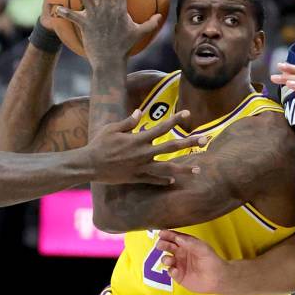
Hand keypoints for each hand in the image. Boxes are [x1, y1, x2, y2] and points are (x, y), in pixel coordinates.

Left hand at [55, 0, 160, 63]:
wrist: (110, 60)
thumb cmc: (125, 46)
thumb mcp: (140, 34)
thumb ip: (151, 24)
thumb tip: (160, 16)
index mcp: (120, 9)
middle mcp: (106, 8)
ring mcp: (94, 15)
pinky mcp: (83, 23)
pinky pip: (71, 15)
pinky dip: (63, 10)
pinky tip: (55, 5)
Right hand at [87, 109, 206, 185]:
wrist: (88, 165)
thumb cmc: (99, 144)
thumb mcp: (112, 129)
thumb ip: (127, 122)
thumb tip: (139, 112)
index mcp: (138, 139)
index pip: (161, 127)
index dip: (175, 119)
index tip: (188, 113)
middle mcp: (144, 153)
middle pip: (172, 146)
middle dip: (190, 142)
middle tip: (205, 140)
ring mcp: (141, 167)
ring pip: (168, 168)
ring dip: (184, 168)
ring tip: (198, 169)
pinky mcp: (136, 178)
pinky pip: (153, 180)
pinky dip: (163, 181)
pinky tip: (173, 181)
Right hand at [156, 230, 229, 293]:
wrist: (217, 278)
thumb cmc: (211, 260)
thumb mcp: (203, 248)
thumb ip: (190, 243)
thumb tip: (177, 238)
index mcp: (187, 244)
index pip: (175, 237)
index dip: (168, 235)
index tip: (161, 233)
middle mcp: (181, 253)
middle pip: (168, 247)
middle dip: (163, 245)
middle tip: (159, 245)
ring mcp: (179, 264)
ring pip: (167, 259)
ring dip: (165, 258)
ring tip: (170, 260)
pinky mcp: (179, 276)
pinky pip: (171, 272)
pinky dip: (171, 271)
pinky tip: (175, 270)